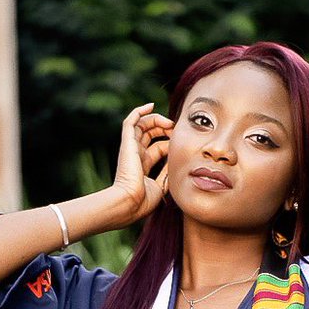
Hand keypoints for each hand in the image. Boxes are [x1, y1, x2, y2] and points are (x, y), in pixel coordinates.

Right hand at [112, 102, 173, 224]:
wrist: (130, 202)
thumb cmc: (144, 201)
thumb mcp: (161, 187)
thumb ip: (168, 175)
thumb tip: (178, 165)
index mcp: (143, 167)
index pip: (158, 148)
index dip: (170, 143)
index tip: (181, 143)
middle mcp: (136, 155)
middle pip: (150, 135)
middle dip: (164, 129)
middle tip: (176, 129)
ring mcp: (130, 148)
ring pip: (142, 125)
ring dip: (157, 120)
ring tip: (169, 122)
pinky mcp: (127, 143)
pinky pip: (131, 121)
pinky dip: (139, 111)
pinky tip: (151, 106)